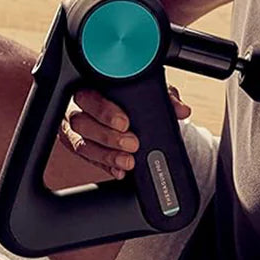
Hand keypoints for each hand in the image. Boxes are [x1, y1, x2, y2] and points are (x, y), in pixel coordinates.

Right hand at [57, 84, 190, 178]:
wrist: (134, 117)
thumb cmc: (135, 100)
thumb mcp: (151, 92)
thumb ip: (165, 97)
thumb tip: (181, 110)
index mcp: (92, 89)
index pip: (88, 98)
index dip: (104, 112)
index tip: (125, 122)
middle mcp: (80, 110)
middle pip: (82, 124)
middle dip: (108, 136)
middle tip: (131, 143)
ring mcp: (79, 133)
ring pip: (84, 145)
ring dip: (107, 155)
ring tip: (128, 161)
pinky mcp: (85, 150)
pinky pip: (90, 161)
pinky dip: (107, 167)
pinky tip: (120, 170)